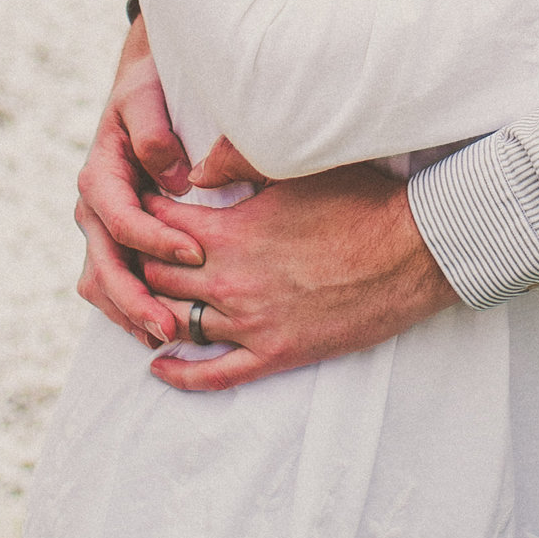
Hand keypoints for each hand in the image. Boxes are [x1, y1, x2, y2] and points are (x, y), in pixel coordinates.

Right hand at [75, 13, 194, 349]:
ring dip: (129, 315)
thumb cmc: (149, 92)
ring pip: (101, 284)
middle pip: (103, 266)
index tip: (196, 253)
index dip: (155, 241)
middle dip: (135, 300)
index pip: (122, 220)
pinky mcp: (112, 243)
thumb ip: (155, 135)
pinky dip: (128, 311)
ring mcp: (98, 230)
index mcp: (99, 175)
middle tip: (171, 328)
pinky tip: (158, 332)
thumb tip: (176, 180)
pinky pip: (111, 286)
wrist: (139, 89)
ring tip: (166, 339)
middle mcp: (92, 208)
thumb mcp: (146, 99)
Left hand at [138, 164, 456, 389]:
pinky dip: (180, 373)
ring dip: (152, 313)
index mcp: (229, 232)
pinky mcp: (276, 355)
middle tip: (128, 257)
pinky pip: (213, 375)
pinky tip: (158, 365)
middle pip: (155, 277)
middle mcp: (230, 281)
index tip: (131, 209)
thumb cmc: (357, 199)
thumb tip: (192, 169)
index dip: (138, 216)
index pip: (156, 227)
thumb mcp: (294, 167)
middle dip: (137, 263)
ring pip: (177, 323)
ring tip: (138, 304)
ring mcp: (251, 323)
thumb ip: (238, 162)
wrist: (410, 252)